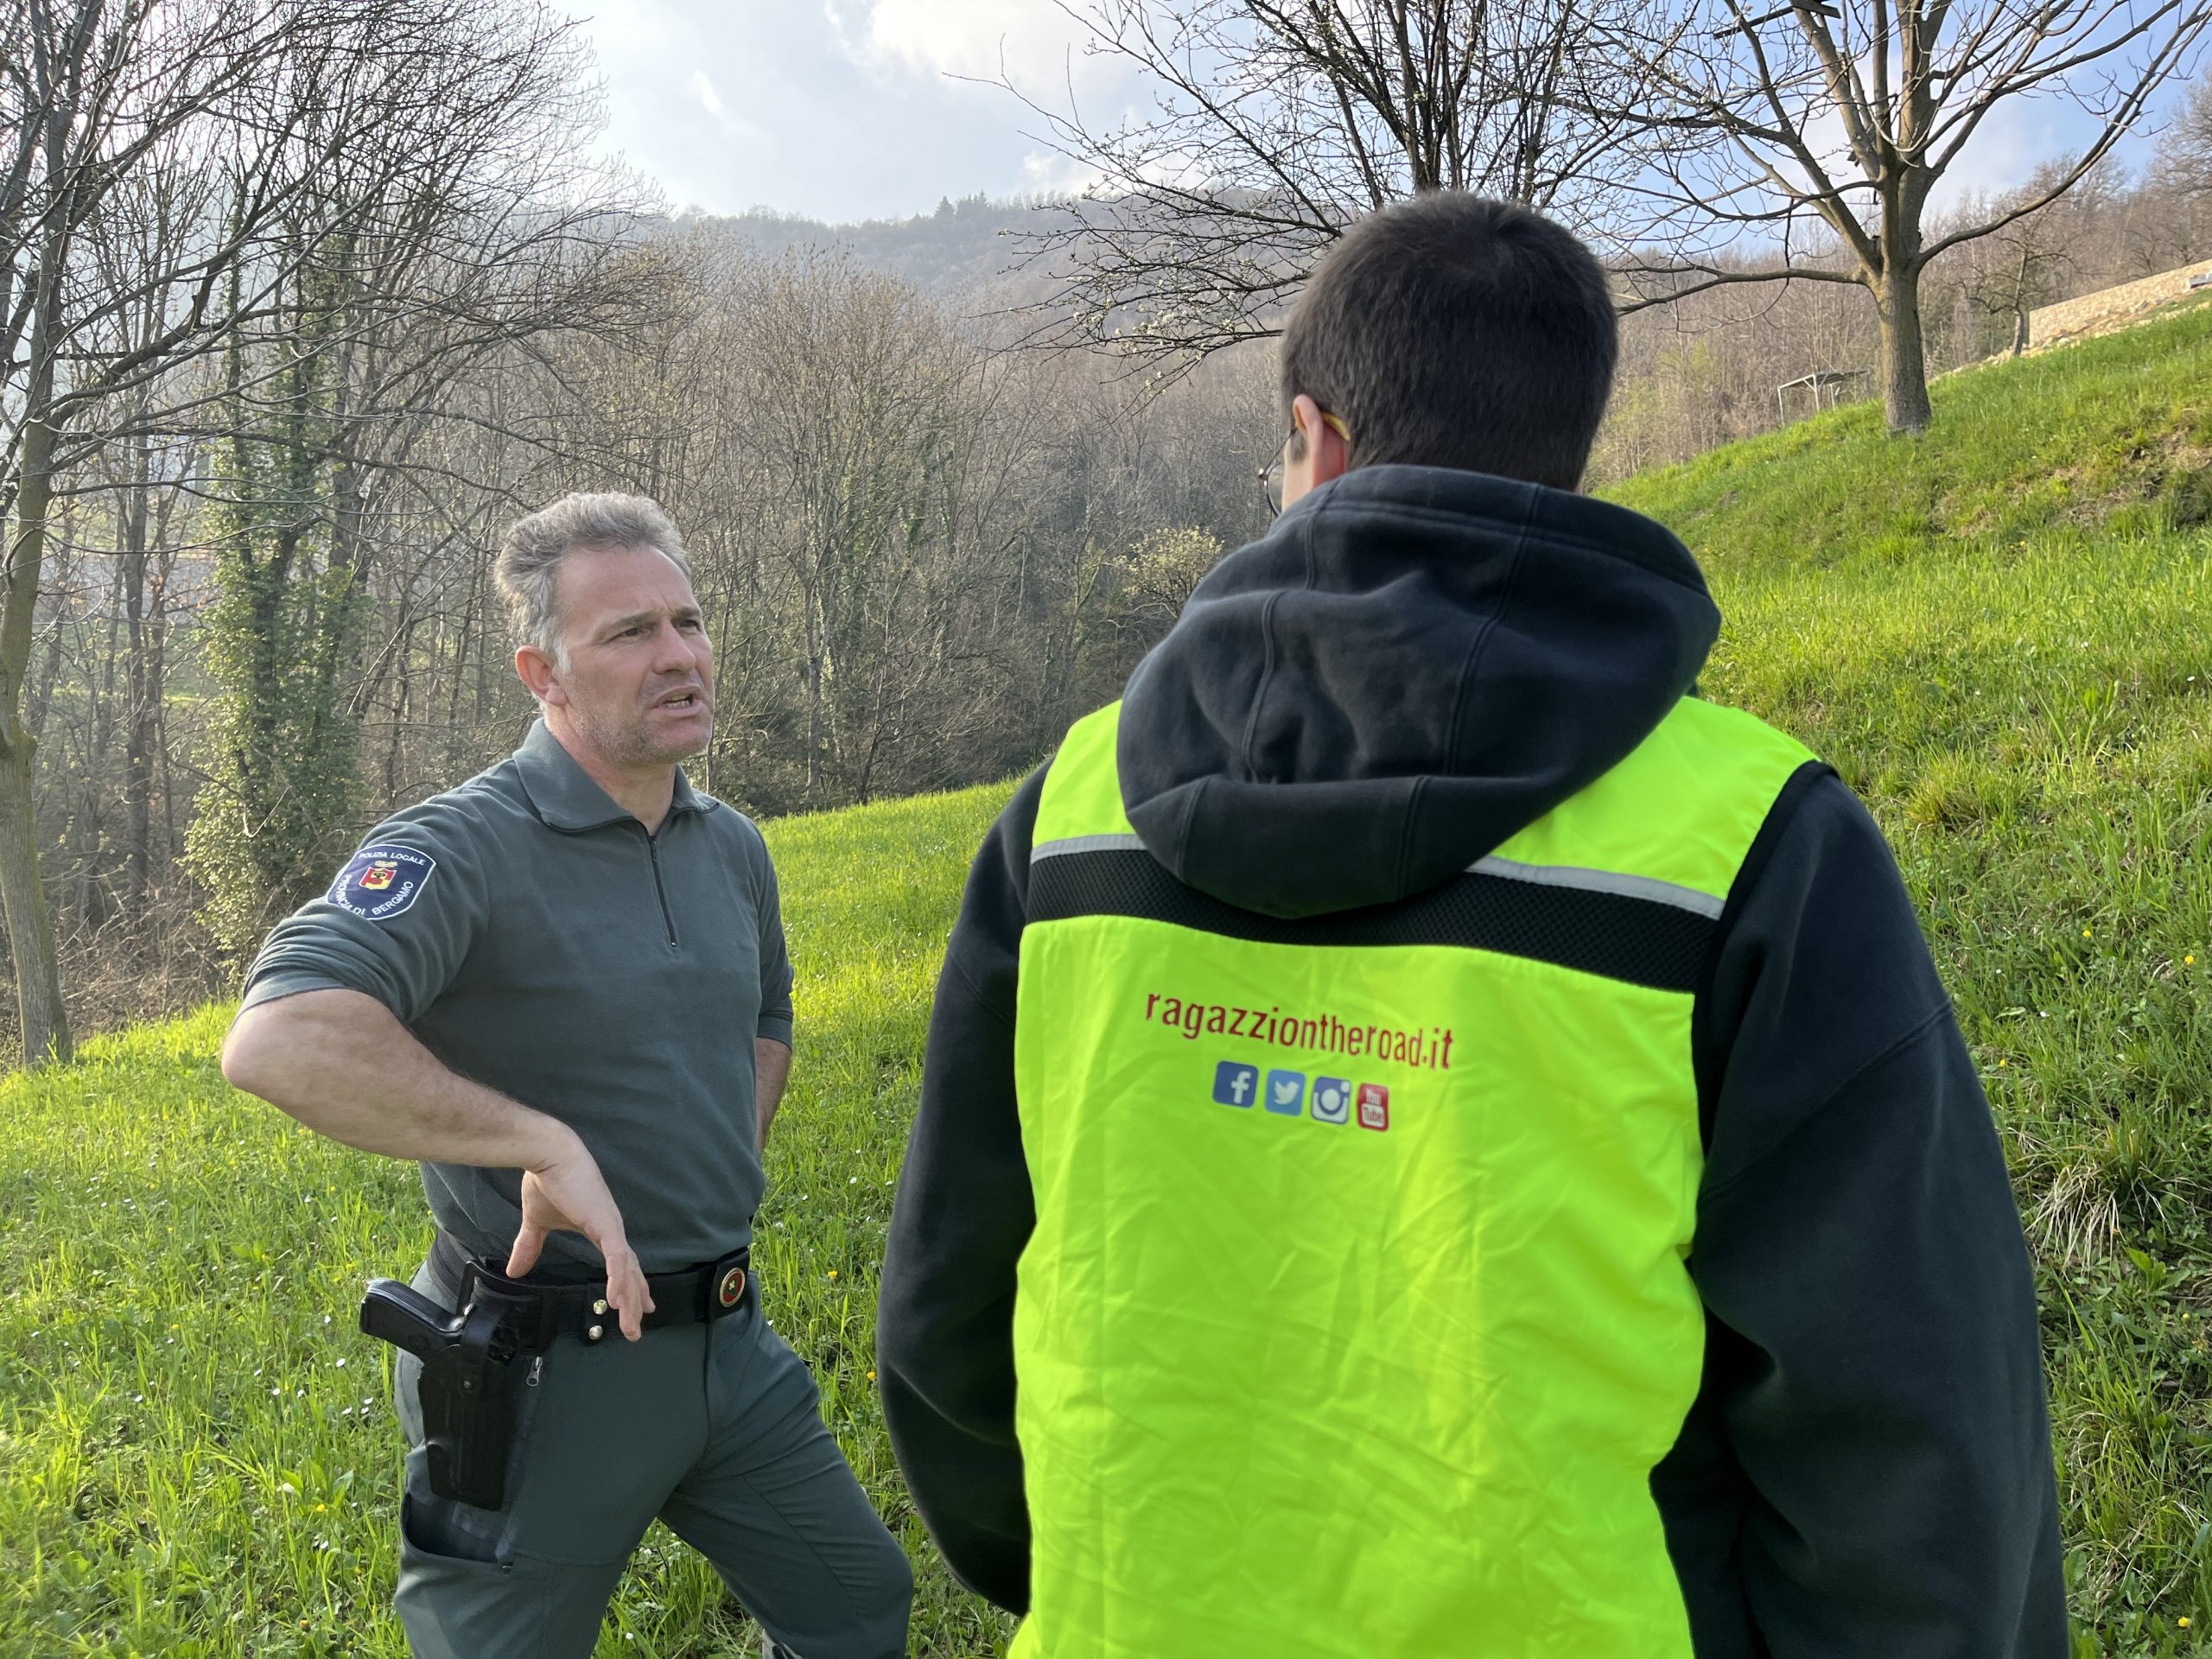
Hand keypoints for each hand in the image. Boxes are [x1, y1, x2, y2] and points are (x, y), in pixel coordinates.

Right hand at [505, 1132, 654, 1340]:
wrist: (547, 1154)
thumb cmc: (546, 1182)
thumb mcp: (536, 1222)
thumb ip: (530, 1246)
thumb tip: (514, 1270)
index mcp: (600, 1229)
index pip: (621, 1262)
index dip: (629, 1284)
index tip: (637, 1305)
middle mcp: (612, 1230)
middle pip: (629, 1271)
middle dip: (634, 1299)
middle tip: (636, 1327)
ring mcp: (611, 1226)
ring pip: (627, 1270)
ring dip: (630, 1298)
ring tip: (632, 1325)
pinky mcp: (604, 1223)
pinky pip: (616, 1257)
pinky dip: (619, 1278)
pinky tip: (620, 1299)